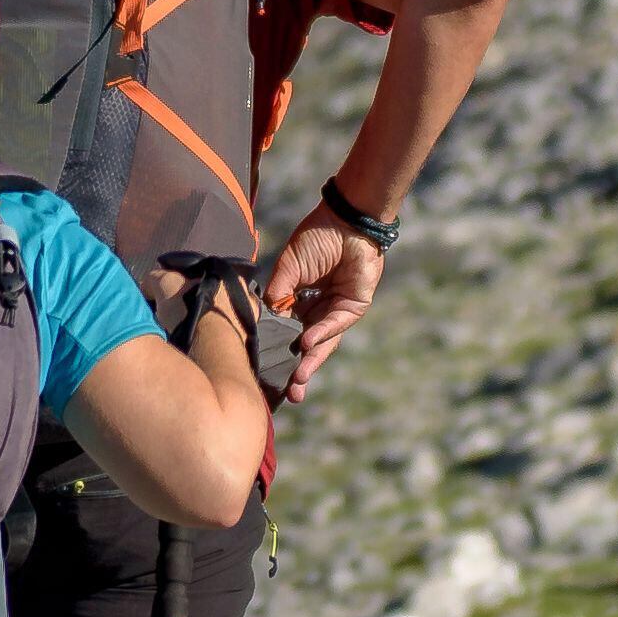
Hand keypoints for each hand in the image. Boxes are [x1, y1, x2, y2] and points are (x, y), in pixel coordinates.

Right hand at [258, 207, 385, 398]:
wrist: (347, 221)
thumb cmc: (316, 238)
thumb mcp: (288, 268)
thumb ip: (277, 295)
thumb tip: (263, 323)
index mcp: (298, 301)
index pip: (285, 334)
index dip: (276, 352)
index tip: (265, 375)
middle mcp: (316, 310)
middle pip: (303, 346)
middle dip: (295, 370)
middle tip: (285, 396)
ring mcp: (336, 311)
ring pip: (321, 343)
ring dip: (309, 362)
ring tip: (296, 381)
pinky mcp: (354, 307)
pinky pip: (334, 326)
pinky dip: (320, 335)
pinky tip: (305, 345)